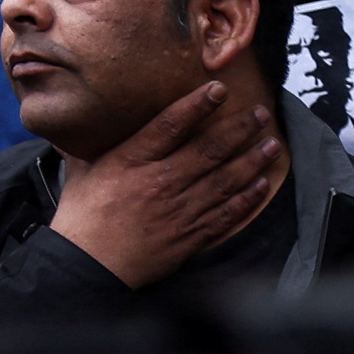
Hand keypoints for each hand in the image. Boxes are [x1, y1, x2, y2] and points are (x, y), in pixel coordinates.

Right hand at [44, 72, 283, 287]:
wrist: (90, 264)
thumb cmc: (82, 215)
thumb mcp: (82, 169)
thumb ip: (94, 143)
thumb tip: (90, 115)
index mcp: (131, 161)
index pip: (170, 125)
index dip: (197, 105)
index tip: (219, 89)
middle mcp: (161, 182)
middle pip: (209, 150)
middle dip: (238, 129)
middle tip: (259, 113)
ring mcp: (180, 210)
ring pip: (225, 181)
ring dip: (252, 161)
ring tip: (272, 144)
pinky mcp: (190, 236)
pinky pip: (226, 215)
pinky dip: (247, 200)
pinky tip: (262, 185)